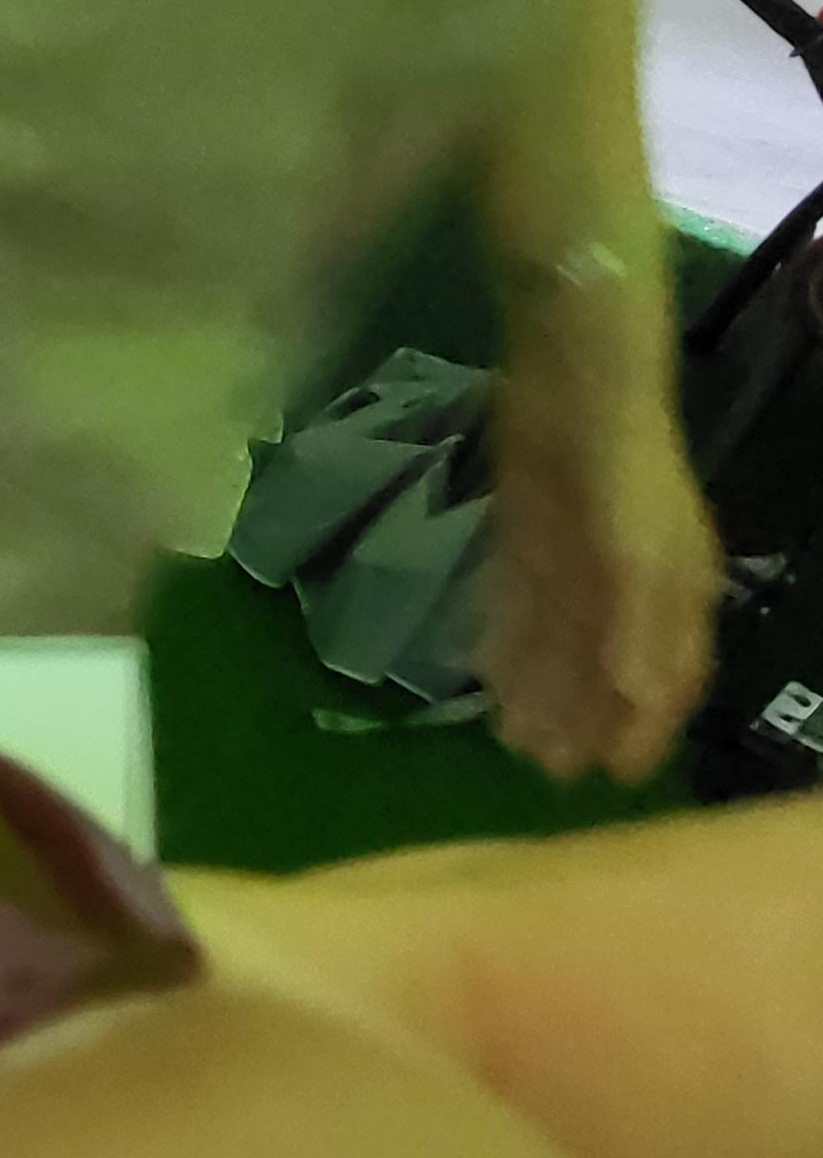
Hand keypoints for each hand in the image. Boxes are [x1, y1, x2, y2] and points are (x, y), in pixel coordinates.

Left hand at [480, 319, 722, 782]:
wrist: (573, 380)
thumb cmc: (619, 472)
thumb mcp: (639, 557)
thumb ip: (637, 631)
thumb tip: (638, 701)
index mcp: (674, 588)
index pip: (668, 677)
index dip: (644, 728)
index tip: (616, 778)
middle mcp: (630, 580)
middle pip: (607, 665)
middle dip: (582, 718)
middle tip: (545, 770)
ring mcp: (578, 555)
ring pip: (560, 639)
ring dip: (540, 689)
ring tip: (510, 738)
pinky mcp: (529, 531)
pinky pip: (521, 601)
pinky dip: (508, 640)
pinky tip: (483, 675)